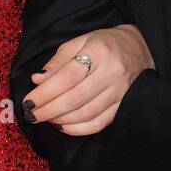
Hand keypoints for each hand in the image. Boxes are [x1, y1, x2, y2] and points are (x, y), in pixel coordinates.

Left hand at [22, 25, 155, 134]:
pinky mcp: (125, 104)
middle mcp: (112, 72)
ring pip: (87, 113)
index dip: (45, 92)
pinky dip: (79, 129)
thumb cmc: (105, 43)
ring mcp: (121, 91)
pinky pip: (100, 123)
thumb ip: (58, 61)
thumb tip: (37, 80)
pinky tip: (64, 127)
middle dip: (49, 110)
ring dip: (62, 121)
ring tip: (46, 119)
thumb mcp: (80, 41)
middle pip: (75, 98)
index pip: (67, 77)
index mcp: (99, 51)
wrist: (142, 47)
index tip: (28, 101)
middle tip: (32, 115)